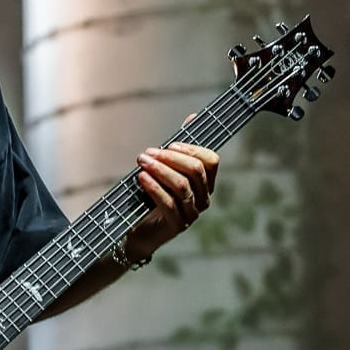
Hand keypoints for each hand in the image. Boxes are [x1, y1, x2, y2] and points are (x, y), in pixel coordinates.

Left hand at [125, 137, 218, 261]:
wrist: (138, 231)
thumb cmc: (152, 197)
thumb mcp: (165, 170)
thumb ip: (179, 148)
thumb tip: (193, 117)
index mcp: (205, 184)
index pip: (211, 161)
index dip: (191, 149)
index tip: (169, 145)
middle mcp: (203, 199)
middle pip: (196, 171)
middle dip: (171, 158)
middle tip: (147, 153)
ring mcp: (192, 214)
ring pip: (182, 186)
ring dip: (160, 170)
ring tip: (141, 162)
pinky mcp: (177, 225)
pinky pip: (169, 203)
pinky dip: (154, 188)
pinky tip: (141, 178)